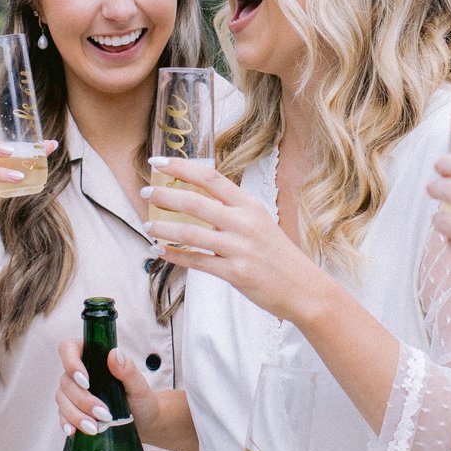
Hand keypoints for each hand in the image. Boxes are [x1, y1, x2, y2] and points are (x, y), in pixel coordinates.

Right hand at [56, 338, 164, 435]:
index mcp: (93, 358)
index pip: (69, 348)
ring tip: (95, 428)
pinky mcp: (73, 411)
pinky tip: (74, 431)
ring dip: (76, 415)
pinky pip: (62, 416)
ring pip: (62, 400)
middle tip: (103, 414)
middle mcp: (80, 373)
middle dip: (83, 400)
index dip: (70, 362)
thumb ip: (128, 370)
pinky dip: (67, 423)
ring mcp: (73, 393)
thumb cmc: (141, 399)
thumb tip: (114, 354)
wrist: (143, 422)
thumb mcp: (139, 385)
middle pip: (66, 381)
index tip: (85, 381)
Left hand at [141, 158, 336, 326]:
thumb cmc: (278, 255)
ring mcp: (239, 248)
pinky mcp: (235, 273)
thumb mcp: (260, 222)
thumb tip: (198, 200)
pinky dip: (175, 256)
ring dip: (164, 228)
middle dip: (165, 195)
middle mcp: (244, 222)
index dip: (181, 167)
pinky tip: (160, 251)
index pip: (210, 177)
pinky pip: (197, 262)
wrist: (303, 288)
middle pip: (195, 202)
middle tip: (146, 192)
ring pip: (191, 233)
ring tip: (147, 226)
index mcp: (249, 205)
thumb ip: (232, 210)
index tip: (158, 162)